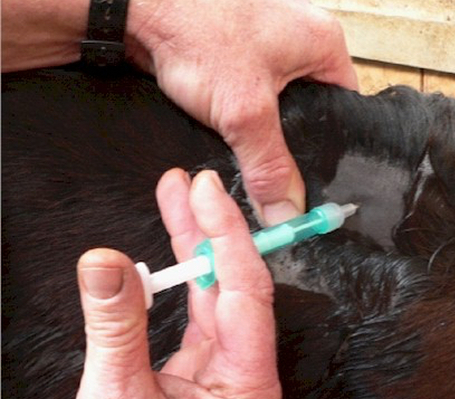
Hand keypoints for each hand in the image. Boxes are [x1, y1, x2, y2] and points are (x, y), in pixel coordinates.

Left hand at [3, 0, 357, 224]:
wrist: (136, 2)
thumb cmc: (197, 30)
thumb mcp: (244, 112)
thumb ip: (269, 166)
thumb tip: (286, 212)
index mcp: (324, 40)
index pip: (346, 107)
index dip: (330, 145)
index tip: (313, 175)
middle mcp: (302, 32)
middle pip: (313, 103)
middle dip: (291, 133)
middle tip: (275, 160)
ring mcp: (269, 33)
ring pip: (279, 95)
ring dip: (262, 118)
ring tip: (247, 135)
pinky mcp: (238, 39)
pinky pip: (253, 83)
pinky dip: (242, 103)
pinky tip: (227, 117)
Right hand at [76, 168, 279, 398]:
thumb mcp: (120, 398)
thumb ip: (115, 330)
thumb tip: (103, 262)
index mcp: (246, 378)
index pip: (245, 289)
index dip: (226, 234)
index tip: (205, 191)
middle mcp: (243, 367)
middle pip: (233, 281)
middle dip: (209, 228)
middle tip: (188, 184)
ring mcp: (224, 367)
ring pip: (214, 292)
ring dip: (193, 246)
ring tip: (174, 199)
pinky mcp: (202, 370)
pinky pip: (196, 313)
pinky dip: (180, 280)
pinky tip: (167, 253)